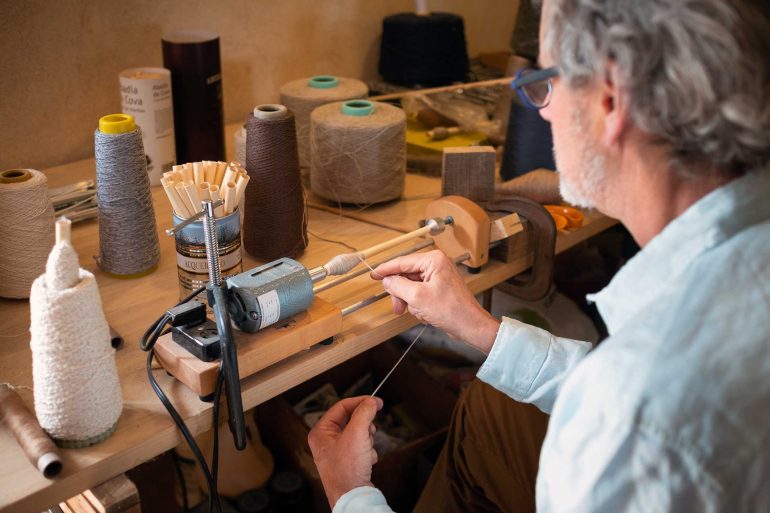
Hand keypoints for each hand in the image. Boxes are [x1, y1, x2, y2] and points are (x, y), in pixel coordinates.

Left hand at [308, 396, 382, 507]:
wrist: (352, 497)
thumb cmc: (347, 470)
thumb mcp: (356, 434)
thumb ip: (364, 413)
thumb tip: (370, 401)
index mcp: (321, 431)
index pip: (341, 407)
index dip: (360, 402)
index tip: (376, 401)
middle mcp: (326, 441)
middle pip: (351, 420)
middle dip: (364, 426)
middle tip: (370, 430)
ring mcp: (336, 452)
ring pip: (358, 433)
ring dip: (367, 440)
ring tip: (365, 450)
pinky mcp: (347, 461)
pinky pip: (361, 446)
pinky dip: (367, 452)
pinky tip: (366, 460)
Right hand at [372, 250, 499, 353]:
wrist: (470, 325)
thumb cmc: (451, 310)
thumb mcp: (417, 297)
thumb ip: (398, 286)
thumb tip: (386, 280)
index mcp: (433, 260)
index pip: (402, 262)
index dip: (385, 270)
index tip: (373, 275)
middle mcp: (437, 264)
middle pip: (406, 276)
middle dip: (401, 293)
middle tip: (397, 307)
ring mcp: (439, 277)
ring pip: (411, 287)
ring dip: (411, 302)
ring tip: (419, 313)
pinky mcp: (440, 288)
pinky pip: (420, 294)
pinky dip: (419, 305)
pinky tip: (426, 314)